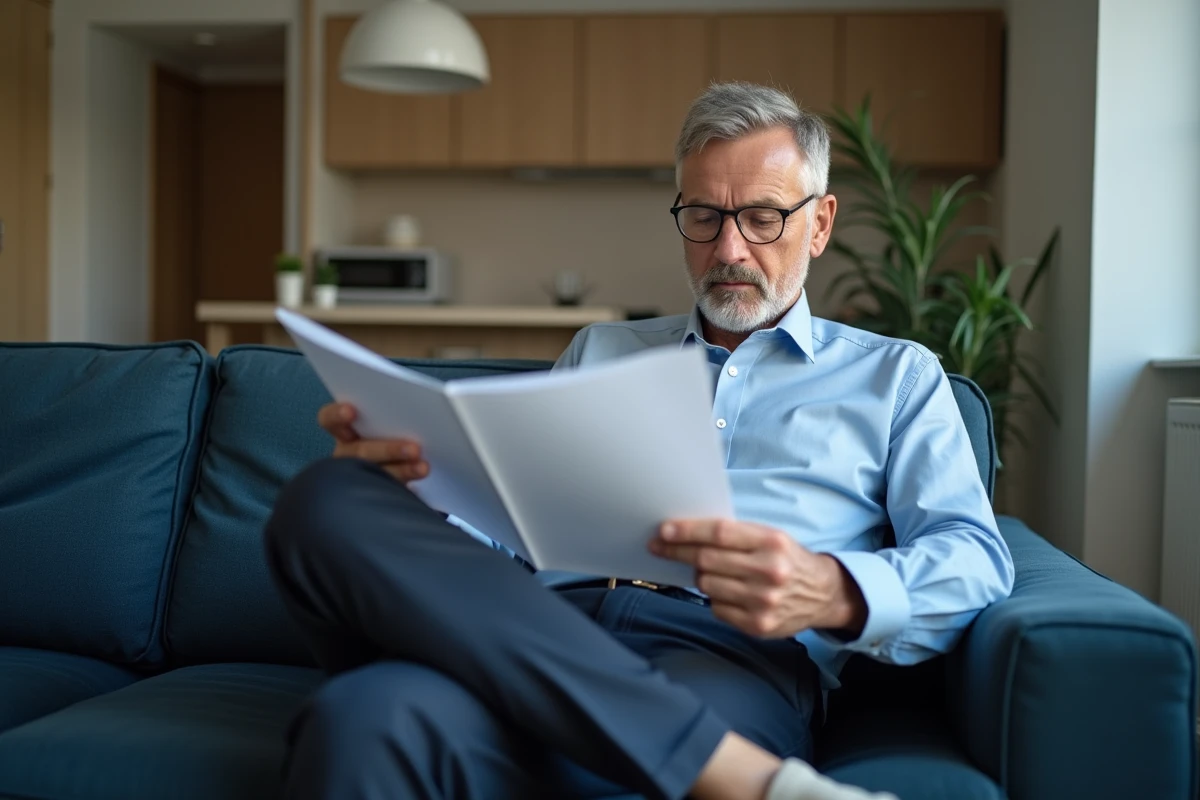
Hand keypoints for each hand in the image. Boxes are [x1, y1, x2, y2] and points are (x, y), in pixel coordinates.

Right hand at [317, 402, 429, 483]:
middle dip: (388, 450)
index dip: (336, 416)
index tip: (351, 411)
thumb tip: (418, 408)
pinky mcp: (373, 494)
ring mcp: (358, 476)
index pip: (329, 421)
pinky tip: (419, 484)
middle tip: (414, 449)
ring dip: (401, 471)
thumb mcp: (387, 424)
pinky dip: (404, 490)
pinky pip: (386, 493)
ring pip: (374, 475)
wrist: (402, 471)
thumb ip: (391, 416)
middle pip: (360, 452)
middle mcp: (347, 455)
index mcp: (345, 432)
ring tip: (423, 467)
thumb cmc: (391, 436)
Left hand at [648, 519, 866, 638]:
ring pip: (707, 585)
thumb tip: (686, 533)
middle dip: (678, 551)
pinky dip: (714, 598)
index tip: (664, 530)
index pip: (718, 533)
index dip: (687, 531)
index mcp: (772, 542)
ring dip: (699, 576)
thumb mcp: (770, 537)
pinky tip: (727, 592)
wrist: (823, 594)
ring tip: (707, 570)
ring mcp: (763, 601)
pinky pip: (716, 608)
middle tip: (659, 546)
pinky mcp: (758, 625)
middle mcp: (769, 572)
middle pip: (707, 559)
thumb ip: (735, 535)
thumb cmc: (787, 560)